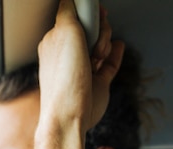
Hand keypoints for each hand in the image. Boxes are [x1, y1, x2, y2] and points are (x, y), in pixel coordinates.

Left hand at [36, 0, 123, 148]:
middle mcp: (67, 54)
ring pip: (102, 44)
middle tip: (94, 42)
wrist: (70, 115)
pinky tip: (117, 46)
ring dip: (105, 44)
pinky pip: (110, 62)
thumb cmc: (64, 78)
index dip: (88, 12)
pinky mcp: (97, 83)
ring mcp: (83, 68)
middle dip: (99, 30)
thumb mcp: (64, 31)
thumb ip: (68, 10)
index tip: (96, 12)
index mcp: (55, 40)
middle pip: (91, 28)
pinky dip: (115, 53)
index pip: (74, 15)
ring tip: (97, 57)